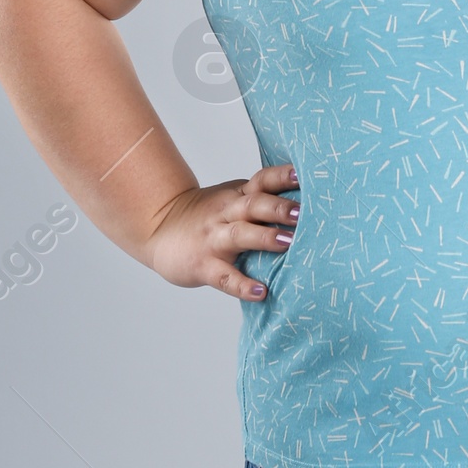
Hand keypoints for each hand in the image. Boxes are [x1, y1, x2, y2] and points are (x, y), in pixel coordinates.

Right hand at [143, 163, 299, 298]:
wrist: (158, 229)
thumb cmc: (207, 217)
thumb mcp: (232, 200)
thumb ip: (262, 200)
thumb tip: (309, 205)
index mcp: (238, 195)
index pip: (263, 180)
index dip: (283, 176)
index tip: (304, 174)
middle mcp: (227, 213)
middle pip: (254, 205)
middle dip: (279, 207)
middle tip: (304, 212)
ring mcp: (214, 239)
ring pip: (241, 235)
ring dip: (265, 238)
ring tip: (289, 244)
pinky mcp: (204, 265)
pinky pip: (225, 277)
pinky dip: (243, 285)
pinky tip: (261, 292)